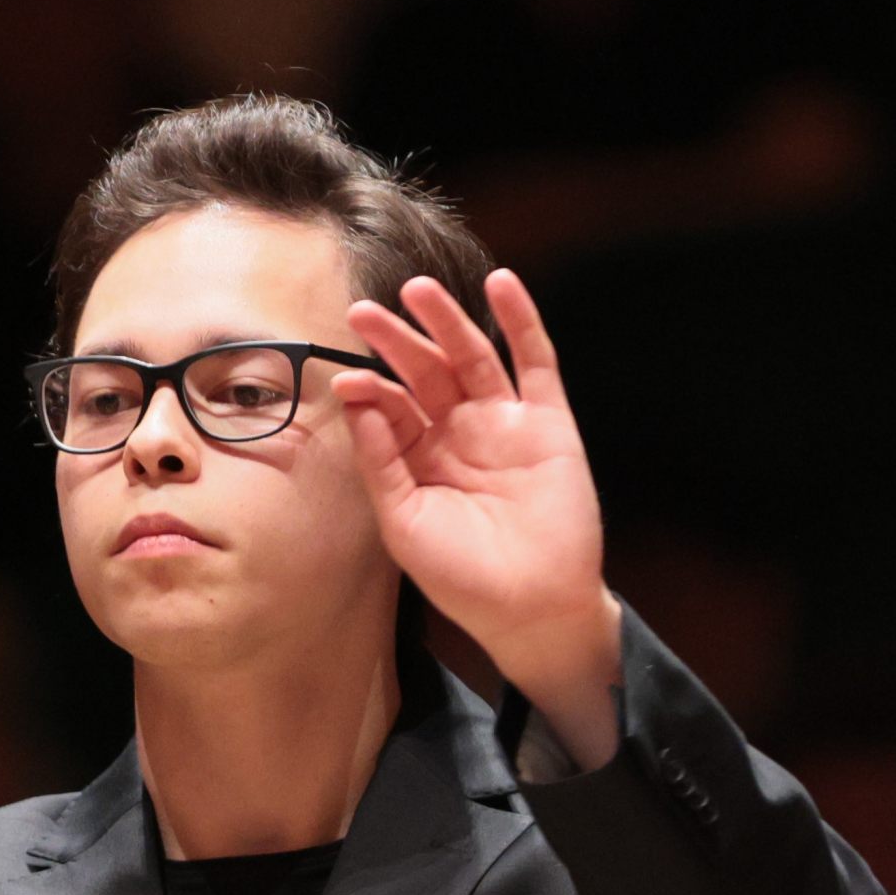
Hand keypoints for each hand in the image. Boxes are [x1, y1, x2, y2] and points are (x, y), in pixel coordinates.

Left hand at [333, 271, 622, 767]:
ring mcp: (504, 423)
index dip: (369, 389)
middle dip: (395, 342)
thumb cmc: (462, 577)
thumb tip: (358, 402)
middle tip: (363, 312)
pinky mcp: (549, 422)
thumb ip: (382, 462)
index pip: (390, 407)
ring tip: (418, 289)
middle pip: (424, 371)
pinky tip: (501, 285)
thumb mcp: (404, 522)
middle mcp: (459, 433)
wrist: (531, 609)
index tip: (346, 377)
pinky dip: (521, 321)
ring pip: (472, 356)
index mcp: (420, 458)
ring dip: (447, 321)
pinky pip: (535, 361)